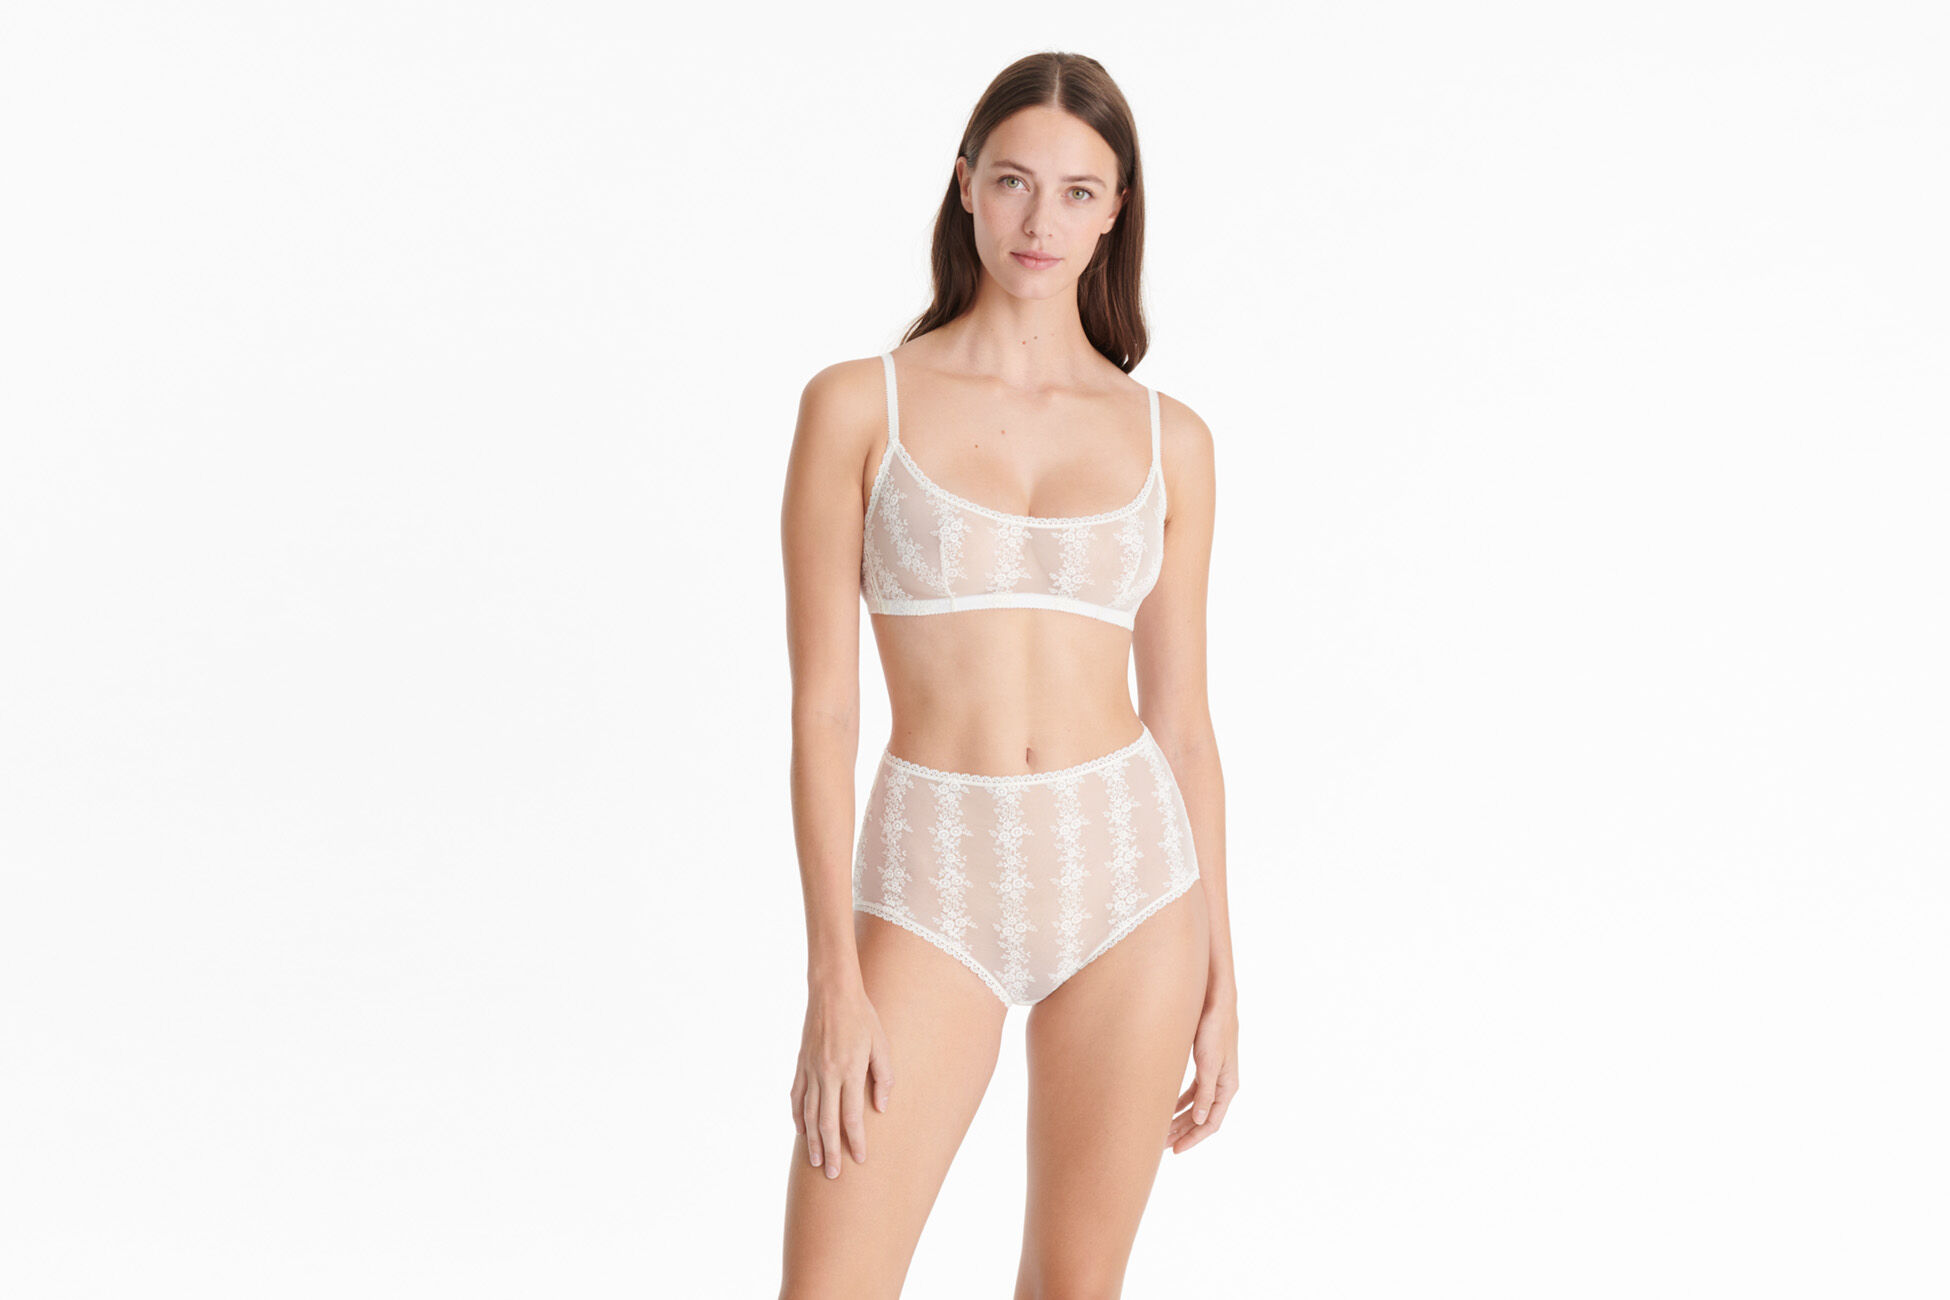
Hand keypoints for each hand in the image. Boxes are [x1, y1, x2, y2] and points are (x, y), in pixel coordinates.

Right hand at [790, 980, 893, 1179]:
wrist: (832, 993)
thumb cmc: (863, 1017)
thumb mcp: (881, 1044)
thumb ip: (883, 1077)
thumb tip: (880, 1107)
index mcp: (849, 1071)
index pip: (851, 1116)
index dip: (855, 1141)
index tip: (860, 1159)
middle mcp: (826, 1075)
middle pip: (827, 1122)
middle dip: (830, 1151)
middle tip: (833, 1174)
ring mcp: (810, 1071)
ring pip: (809, 1114)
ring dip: (812, 1141)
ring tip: (815, 1162)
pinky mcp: (800, 1065)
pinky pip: (797, 1097)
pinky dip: (798, 1116)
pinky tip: (801, 1131)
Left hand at [1165, 988, 1238, 1153]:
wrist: (1215, 1002)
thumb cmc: (1213, 1030)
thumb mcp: (1208, 1063)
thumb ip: (1206, 1092)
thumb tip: (1201, 1120)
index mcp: (1227, 1087)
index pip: (1211, 1123)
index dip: (1194, 1138)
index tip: (1175, 1150)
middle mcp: (1222, 1084)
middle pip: (1202, 1118)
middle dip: (1183, 1132)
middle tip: (1160, 1145)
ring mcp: (1213, 1076)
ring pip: (1196, 1106)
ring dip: (1179, 1119)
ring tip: (1160, 1130)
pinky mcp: (1204, 1066)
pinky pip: (1192, 1093)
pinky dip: (1179, 1102)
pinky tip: (1164, 1107)